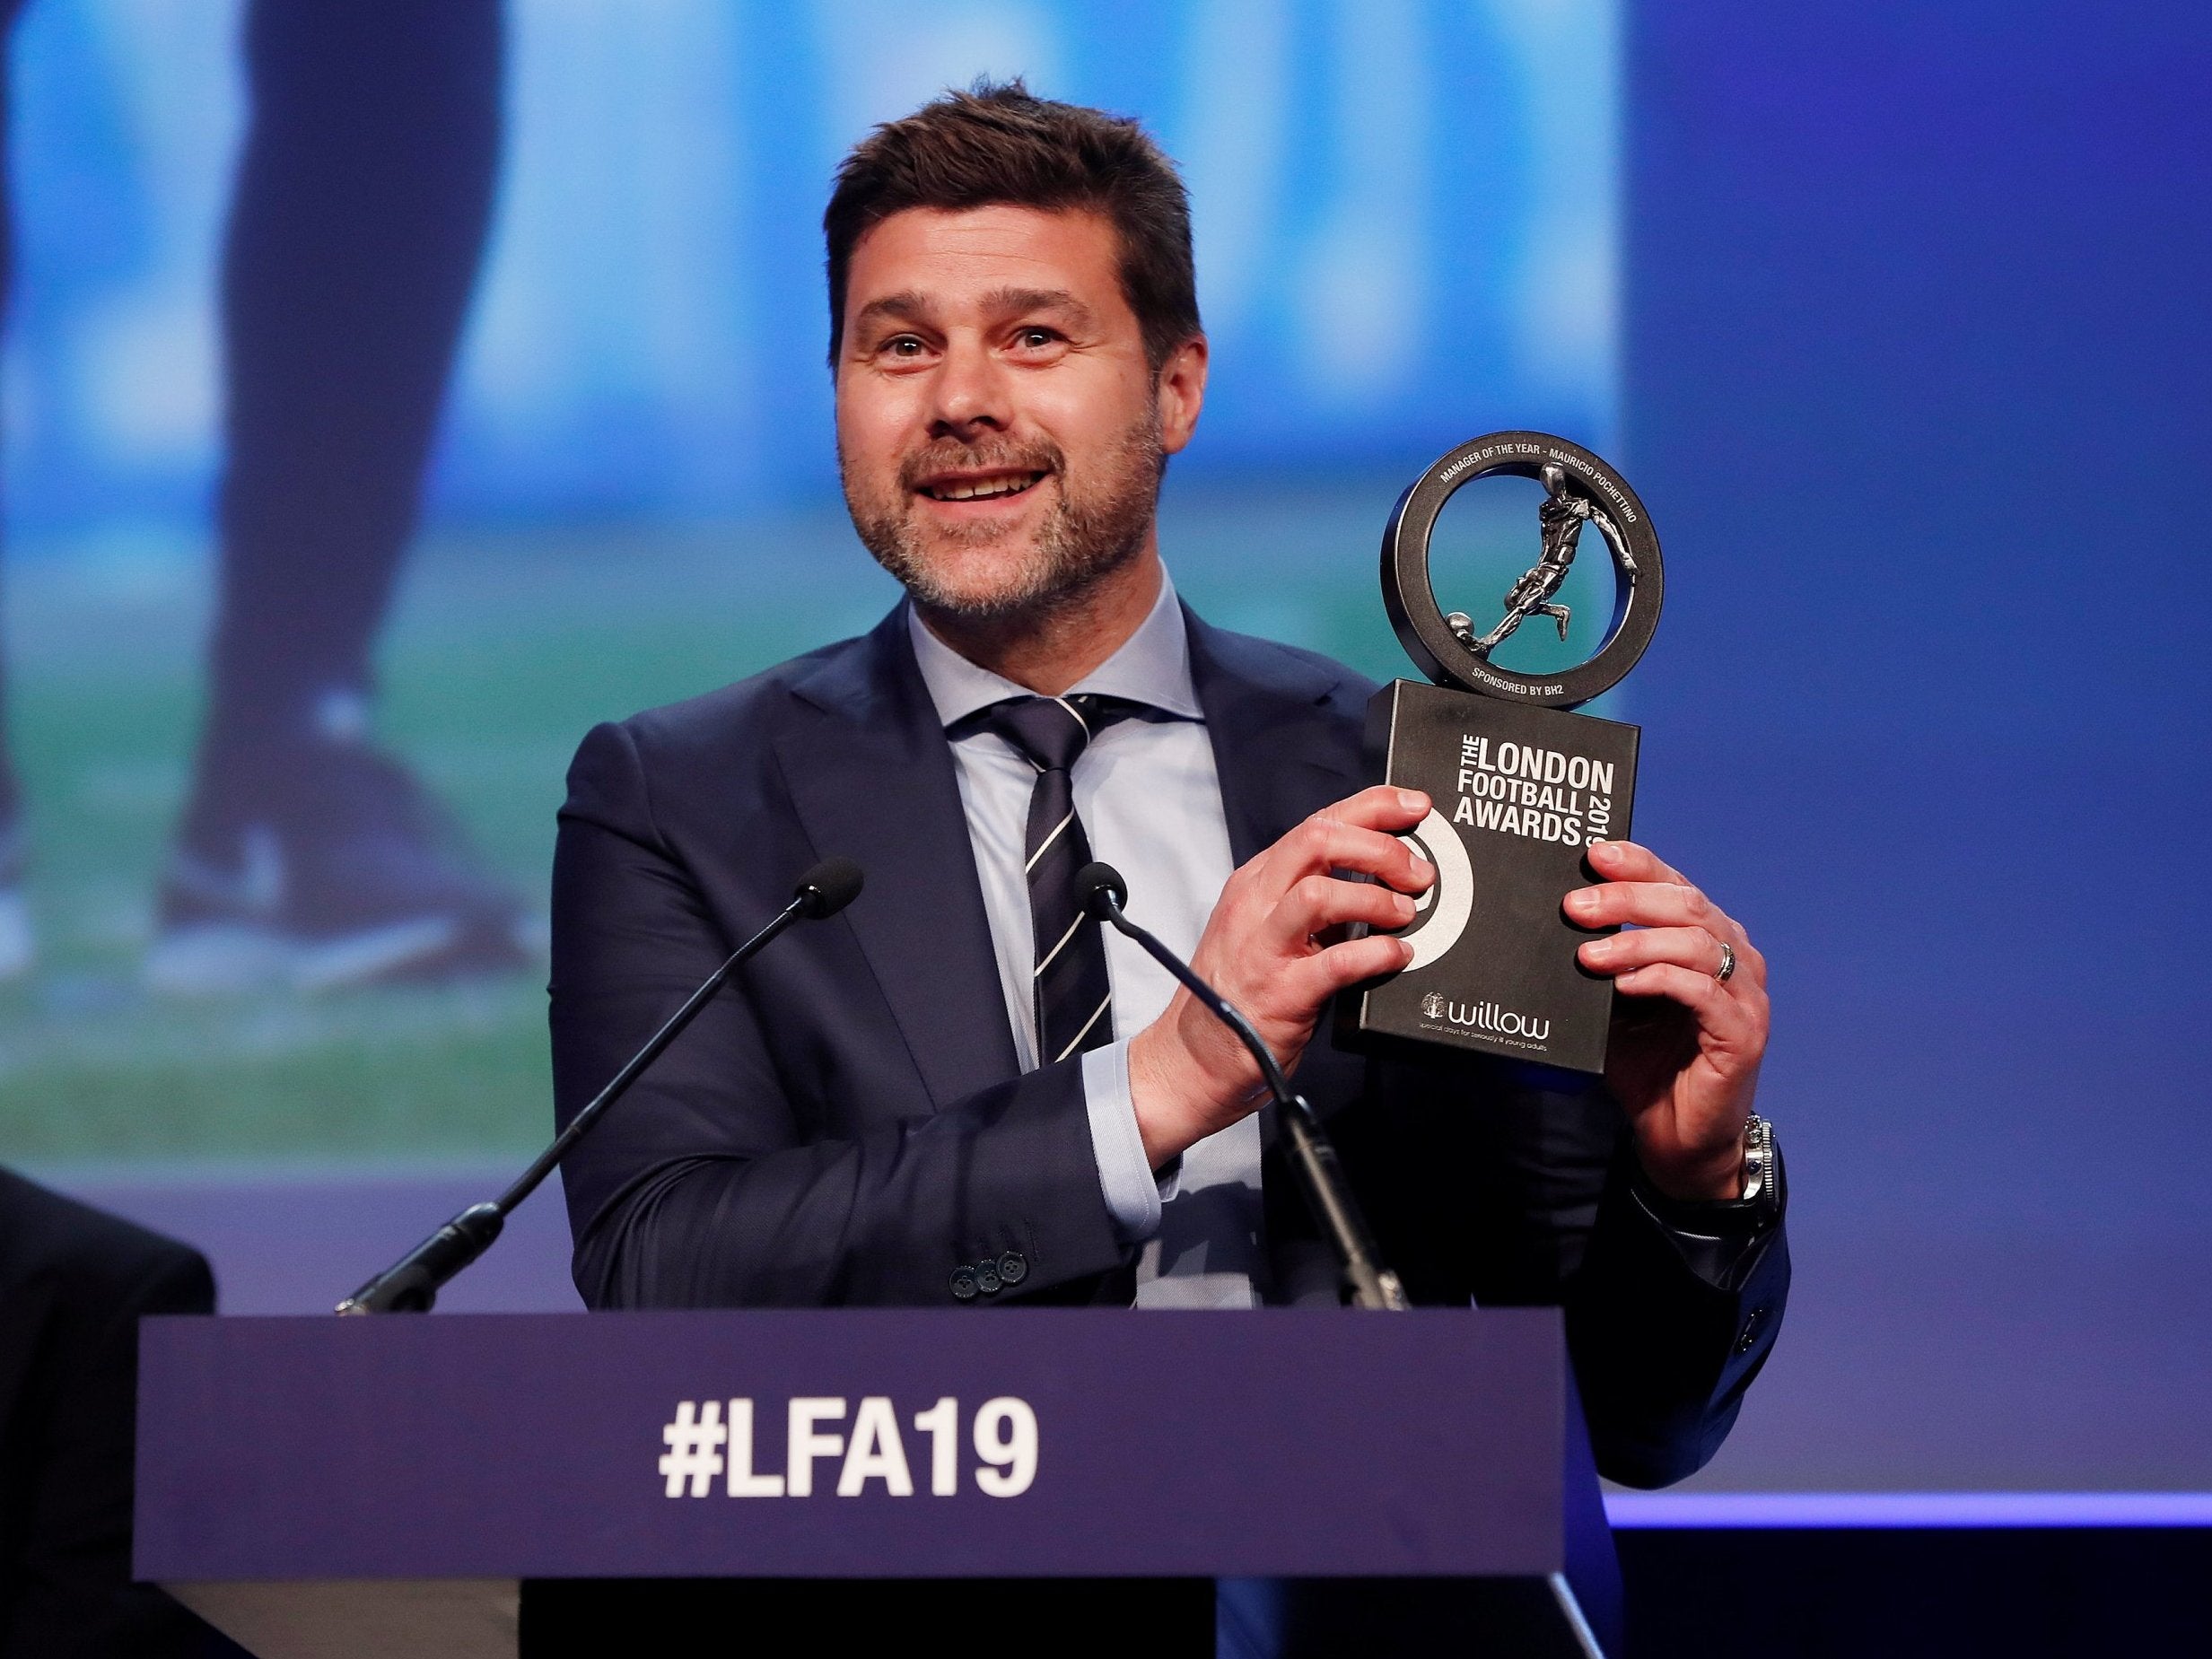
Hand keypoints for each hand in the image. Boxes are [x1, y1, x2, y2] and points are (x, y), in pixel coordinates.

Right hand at [1128, 786, 1433, 1165]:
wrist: (1196, 1057)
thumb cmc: (1240, 993)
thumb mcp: (1271, 927)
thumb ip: (1317, 898)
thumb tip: (1384, 877)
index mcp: (1258, 881)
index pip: (1319, 821)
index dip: (1375, 807)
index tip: (1416, 806)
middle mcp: (1255, 904)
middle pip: (1318, 841)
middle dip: (1380, 848)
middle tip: (1418, 873)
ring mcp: (1263, 947)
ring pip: (1319, 892)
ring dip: (1375, 897)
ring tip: (1405, 914)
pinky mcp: (1280, 992)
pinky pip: (1336, 961)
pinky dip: (1376, 953)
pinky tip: (1397, 956)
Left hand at [1567, 840, 1768, 1200]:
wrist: (1678, 1138)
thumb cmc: (1649, 1066)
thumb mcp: (1617, 1006)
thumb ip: (1604, 963)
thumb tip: (1559, 924)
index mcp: (1707, 940)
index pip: (1676, 886)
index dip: (1639, 864)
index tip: (1595, 854)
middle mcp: (1735, 959)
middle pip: (1686, 905)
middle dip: (1626, 899)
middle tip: (1575, 905)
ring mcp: (1744, 996)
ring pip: (1694, 943)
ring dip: (1635, 942)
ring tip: (1588, 953)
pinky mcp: (1743, 1033)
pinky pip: (1702, 992)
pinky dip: (1660, 980)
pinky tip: (1623, 985)